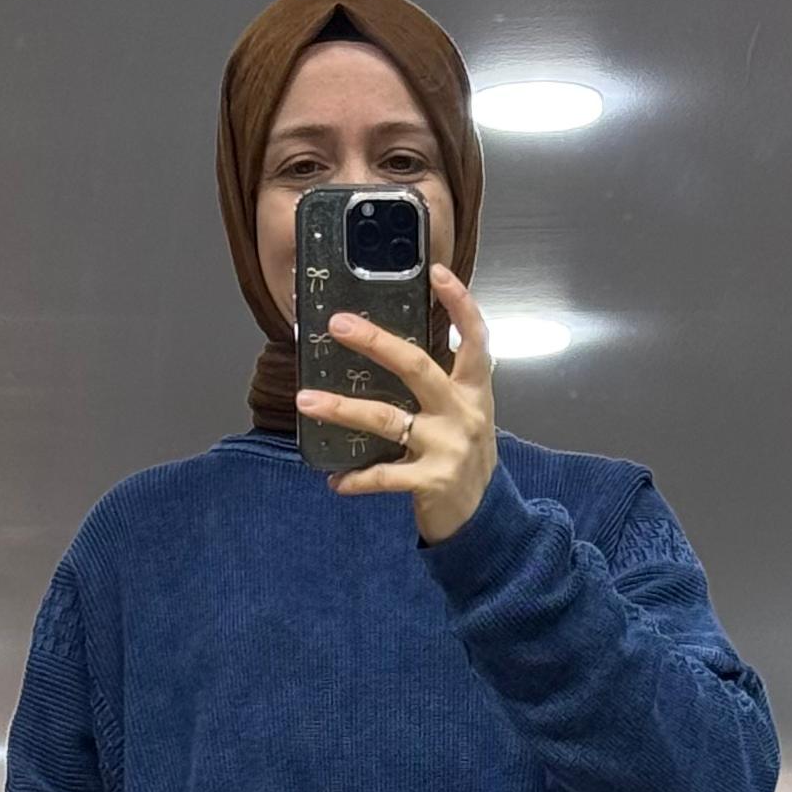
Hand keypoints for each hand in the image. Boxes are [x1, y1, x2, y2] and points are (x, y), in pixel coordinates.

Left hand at [296, 266, 496, 546]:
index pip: (474, 338)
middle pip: (417, 366)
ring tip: (306, 401)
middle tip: (337, 323)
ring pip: (388, 419)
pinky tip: (335, 481)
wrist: (485, 519)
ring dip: (343, 409)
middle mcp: (463, 412)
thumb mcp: (463, 415)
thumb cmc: (464, 458)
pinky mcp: (431, 481)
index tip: (436, 271)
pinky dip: (357, 479)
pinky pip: (384, 476)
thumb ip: (438, 386)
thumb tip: (384, 353)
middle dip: (375, 342)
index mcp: (473, 390)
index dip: (459, 303)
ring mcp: (448, 447)